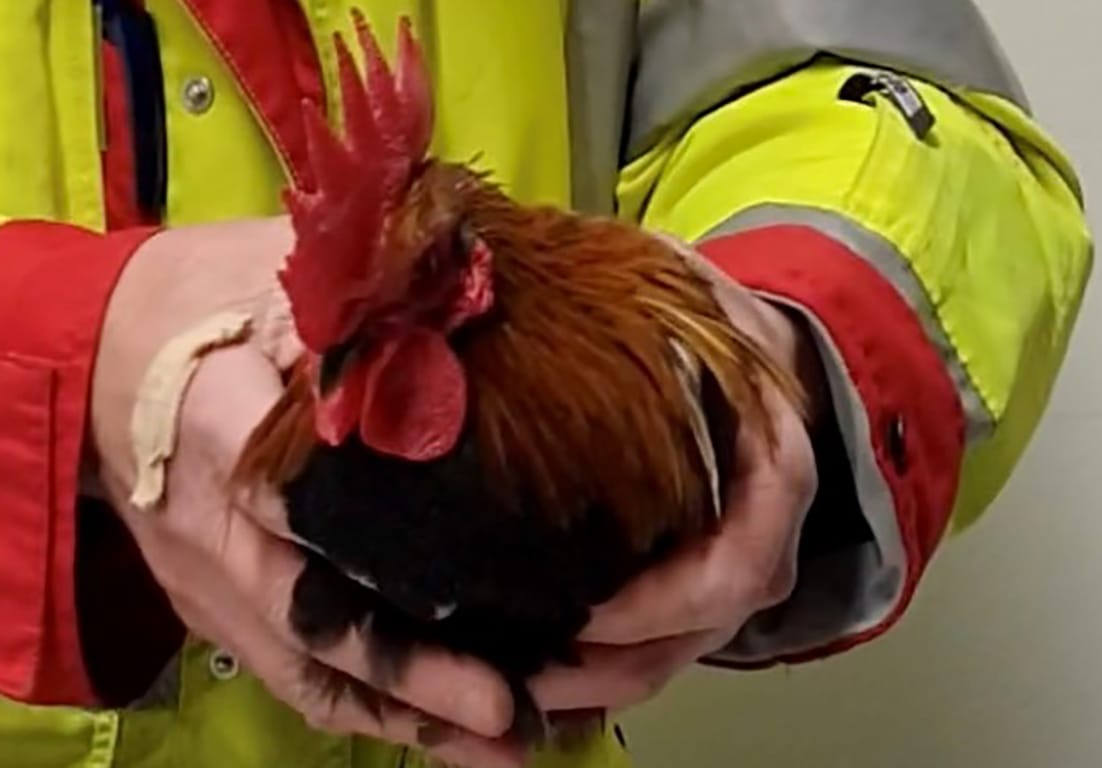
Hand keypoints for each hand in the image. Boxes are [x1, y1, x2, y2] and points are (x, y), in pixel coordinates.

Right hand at [89, 220, 521, 767]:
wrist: (87, 352)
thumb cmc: (192, 299)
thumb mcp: (268, 269)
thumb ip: (357, 299)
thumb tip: (473, 307)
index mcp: (215, 421)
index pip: (286, 493)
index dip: (367, 547)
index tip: (460, 579)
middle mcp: (207, 523)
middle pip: (307, 616)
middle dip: (408, 669)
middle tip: (507, 703)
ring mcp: (204, 579)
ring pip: (304, 667)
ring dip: (401, 714)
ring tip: (501, 742)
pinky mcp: (212, 605)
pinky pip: (290, 673)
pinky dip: (366, 710)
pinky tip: (442, 732)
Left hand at [530, 239, 823, 713]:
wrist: (761, 361)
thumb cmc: (723, 327)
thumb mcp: (695, 287)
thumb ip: (651, 281)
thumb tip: (533, 265)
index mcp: (774, 475)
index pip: (736, 567)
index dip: (665, 602)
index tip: (589, 611)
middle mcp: (758, 543)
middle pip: (693, 638)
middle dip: (608, 670)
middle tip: (522, 677)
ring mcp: (721, 577)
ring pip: (666, 660)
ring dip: (590, 686)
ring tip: (507, 692)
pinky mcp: (683, 592)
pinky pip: (645, 651)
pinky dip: (592, 674)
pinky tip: (528, 678)